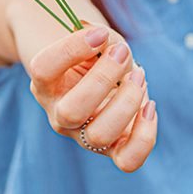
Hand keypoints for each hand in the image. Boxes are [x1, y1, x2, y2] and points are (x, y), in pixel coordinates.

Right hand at [28, 22, 156, 172]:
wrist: (106, 78)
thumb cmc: (98, 55)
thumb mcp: (97, 41)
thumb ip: (103, 39)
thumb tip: (110, 45)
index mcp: (46, 83)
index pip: (43, 69)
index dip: (71, 48)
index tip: (99, 33)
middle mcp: (59, 114)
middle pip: (71, 112)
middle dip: (103, 78)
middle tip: (122, 53)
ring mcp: (85, 136)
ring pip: (100, 136)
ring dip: (126, 102)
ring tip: (138, 76)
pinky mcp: (113, 150)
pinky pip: (128, 160)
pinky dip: (145, 135)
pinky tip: (149, 106)